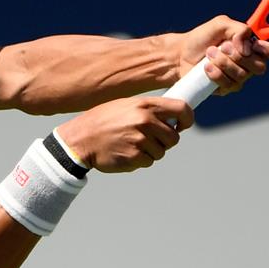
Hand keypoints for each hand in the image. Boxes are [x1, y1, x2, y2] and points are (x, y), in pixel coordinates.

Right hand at [56, 97, 193, 172]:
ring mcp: (140, 140)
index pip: (182, 110)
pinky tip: (125, 152)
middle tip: (149, 138)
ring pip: (161, 152)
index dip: (187, 120)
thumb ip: (150, 110)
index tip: (183, 125)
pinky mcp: (135, 157)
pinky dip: (140, 160)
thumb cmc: (104, 121)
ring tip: (131, 144)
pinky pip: (149, 162)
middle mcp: (145, 121)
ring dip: (150, 151)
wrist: (81, 138)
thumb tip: (173, 118)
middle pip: (174, 137)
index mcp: (145, 105)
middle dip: (165, 141)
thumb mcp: (126, 105)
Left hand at [179, 15, 268, 95]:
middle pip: (261, 65)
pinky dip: (217, 74)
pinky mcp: (228, 88)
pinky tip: (206, 68)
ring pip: (244, 75)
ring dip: (224, 62)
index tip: (259, 44)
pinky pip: (230, 84)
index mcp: (253, 44)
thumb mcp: (221, 24)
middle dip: (239, 56)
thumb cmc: (202, 38)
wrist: (181, 54)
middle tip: (223, 46)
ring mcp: (240, 77)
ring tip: (209, 54)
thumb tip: (247, 47)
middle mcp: (251, 61)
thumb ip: (240, 29)